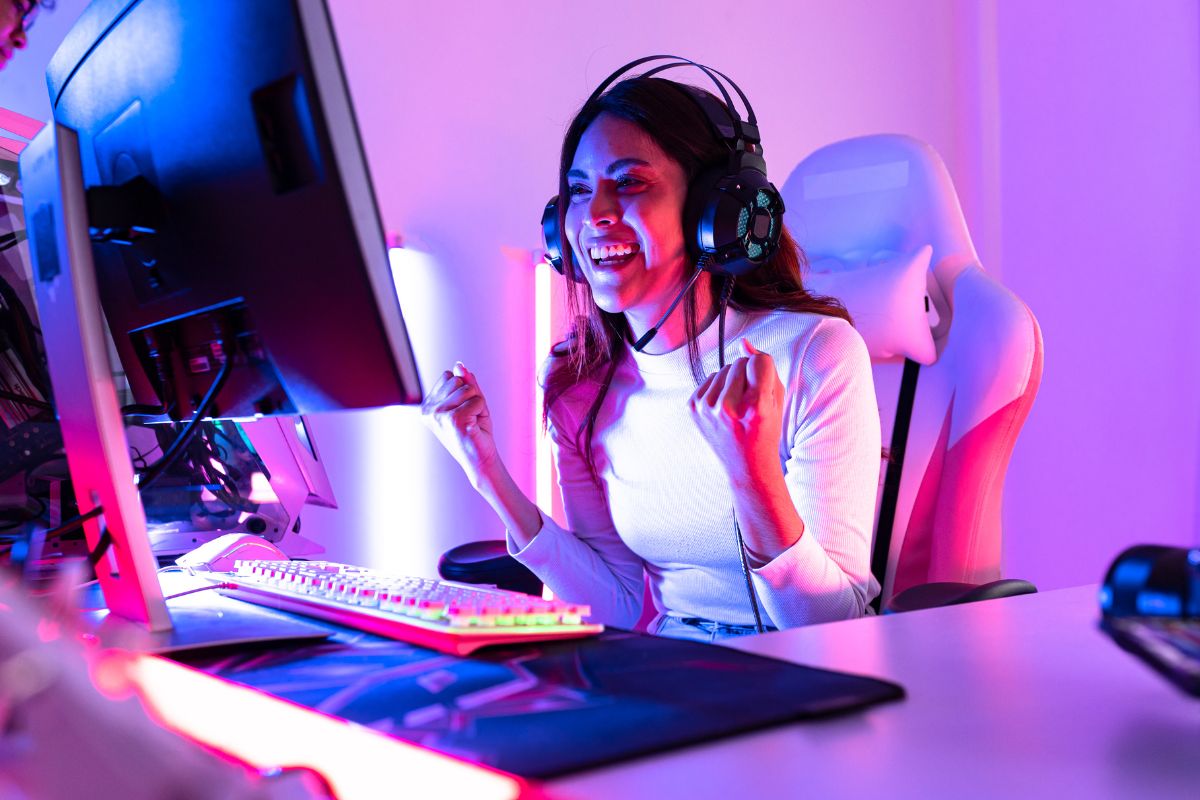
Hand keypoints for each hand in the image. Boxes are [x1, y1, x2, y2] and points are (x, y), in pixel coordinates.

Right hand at [421, 362, 498, 484]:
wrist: (480, 459)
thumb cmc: (476, 431)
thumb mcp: (471, 401)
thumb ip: (465, 383)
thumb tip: (458, 365)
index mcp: (428, 405)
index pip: (449, 376)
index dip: (463, 390)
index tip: (462, 411)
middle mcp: (428, 410)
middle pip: (457, 379)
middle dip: (470, 396)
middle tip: (469, 417)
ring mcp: (438, 414)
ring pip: (467, 389)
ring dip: (477, 404)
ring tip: (471, 422)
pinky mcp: (452, 419)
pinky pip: (477, 399)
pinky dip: (482, 411)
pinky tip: (474, 427)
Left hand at [689, 340, 784, 486]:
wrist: (746, 464)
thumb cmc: (766, 430)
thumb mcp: (775, 400)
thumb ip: (764, 367)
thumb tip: (743, 342)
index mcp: (755, 407)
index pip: (759, 361)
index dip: (765, 368)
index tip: (765, 384)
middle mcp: (727, 408)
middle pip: (739, 362)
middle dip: (748, 374)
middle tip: (752, 399)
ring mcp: (707, 408)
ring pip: (723, 368)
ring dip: (732, 380)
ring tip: (739, 405)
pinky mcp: (693, 408)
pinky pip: (709, 379)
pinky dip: (718, 388)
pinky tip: (725, 407)